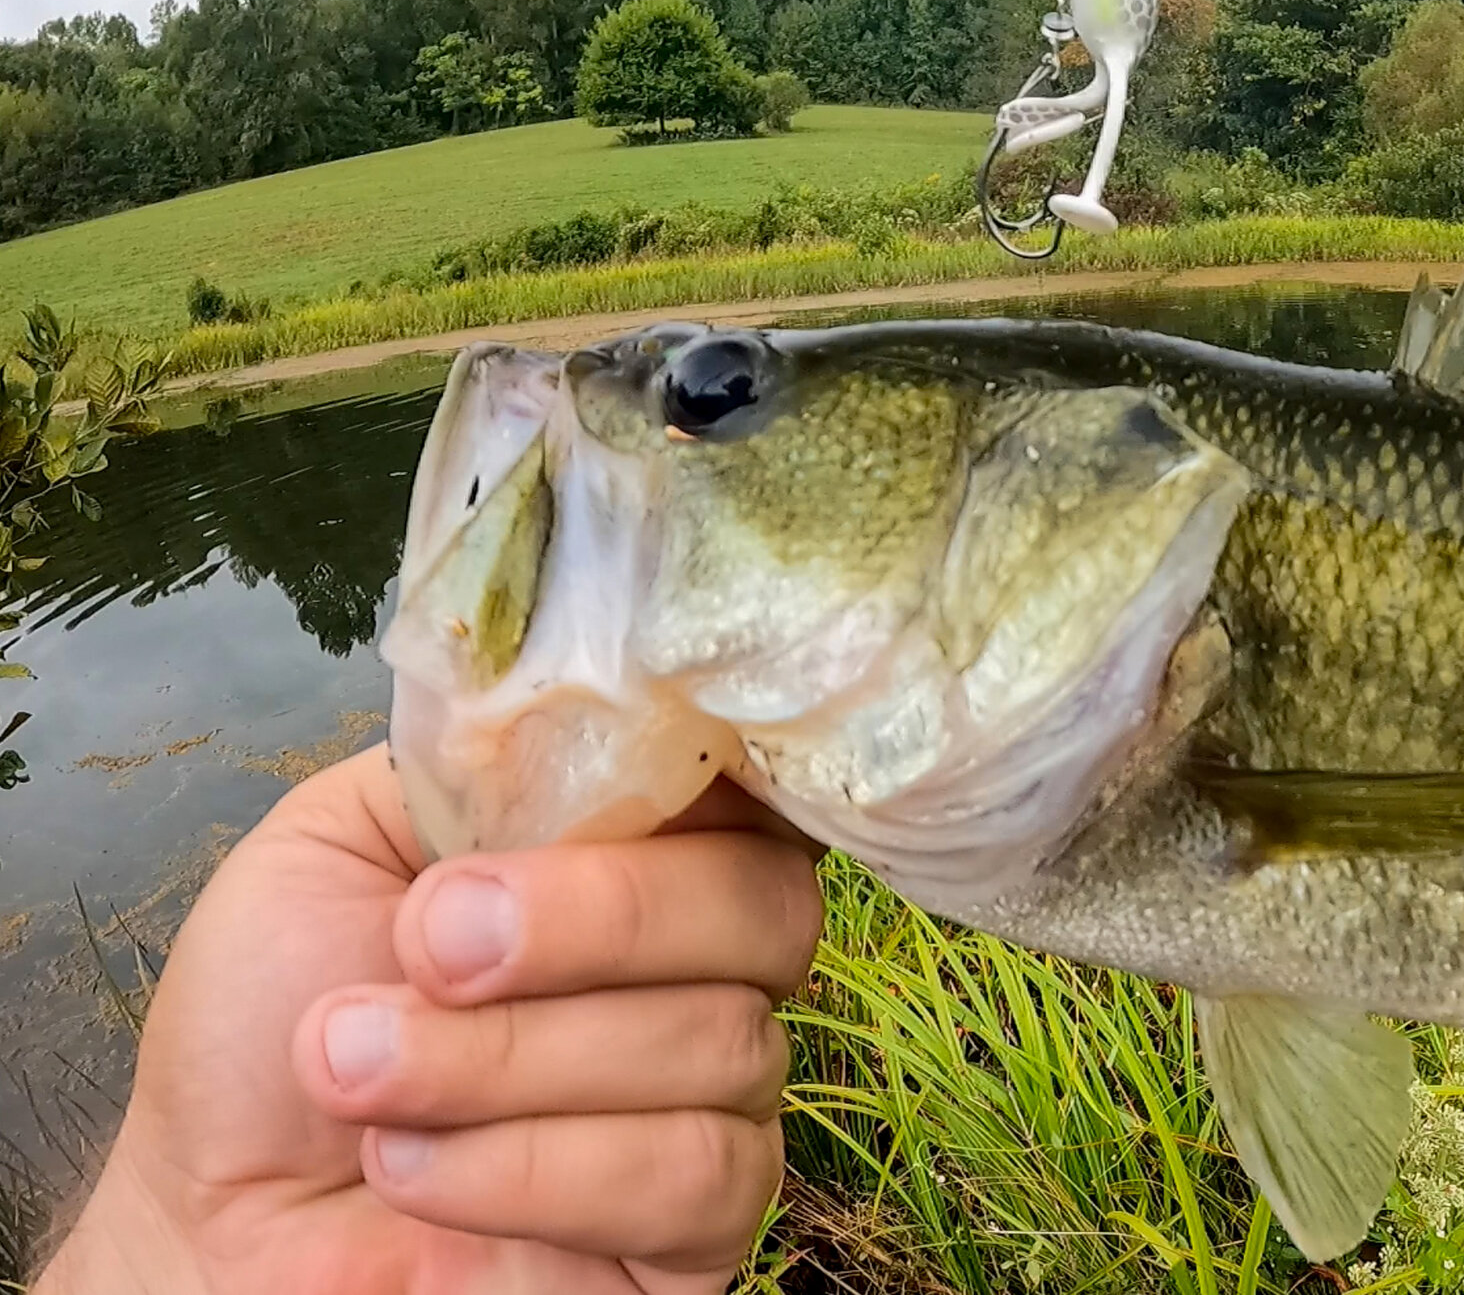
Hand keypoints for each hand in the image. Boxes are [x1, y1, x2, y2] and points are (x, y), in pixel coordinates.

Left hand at [33, 747, 826, 1294]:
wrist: (210, 1213)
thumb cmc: (269, 1029)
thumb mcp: (341, 838)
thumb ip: (479, 765)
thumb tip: (602, 711)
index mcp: (643, 856)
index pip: (763, 790)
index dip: (717, 776)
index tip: (602, 782)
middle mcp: (706, 973)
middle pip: (768, 908)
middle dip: (594, 919)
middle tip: (431, 947)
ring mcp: (717, 1105)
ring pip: (723, 1046)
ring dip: (510, 1060)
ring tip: (361, 1074)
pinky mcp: (701, 1237)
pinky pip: (698, 1177)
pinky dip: (536, 1169)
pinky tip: (416, 1169)